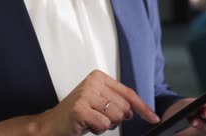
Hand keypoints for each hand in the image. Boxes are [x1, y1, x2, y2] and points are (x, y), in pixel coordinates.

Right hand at [37, 70, 160, 135]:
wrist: (52, 123)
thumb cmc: (77, 114)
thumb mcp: (99, 102)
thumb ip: (117, 101)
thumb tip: (137, 110)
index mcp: (99, 77)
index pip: (128, 93)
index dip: (143, 107)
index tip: (153, 117)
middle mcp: (93, 82)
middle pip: (124, 107)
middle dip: (115, 119)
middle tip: (98, 117)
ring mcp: (85, 94)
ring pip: (115, 116)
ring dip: (105, 125)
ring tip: (91, 120)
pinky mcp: (80, 108)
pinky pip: (103, 124)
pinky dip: (97, 129)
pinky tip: (86, 124)